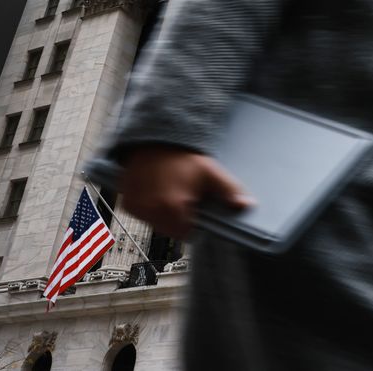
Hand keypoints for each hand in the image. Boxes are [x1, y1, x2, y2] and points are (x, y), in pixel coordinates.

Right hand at [119, 146, 251, 238]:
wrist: (156, 139)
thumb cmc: (183, 156)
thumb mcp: (211, 173)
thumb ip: (229, 192)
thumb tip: (245, 205)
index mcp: (171, 208)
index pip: (186, 234)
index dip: (194, 222)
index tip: (195, 208)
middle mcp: (150, 211)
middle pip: (170, 230)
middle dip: (178, 218)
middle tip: (183, 196)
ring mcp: (136, 207)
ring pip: (155, 223)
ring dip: (163, 214)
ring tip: (170, 191)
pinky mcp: (127, 202)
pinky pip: (141, 214)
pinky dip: (149, 207)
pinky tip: (156, 191)